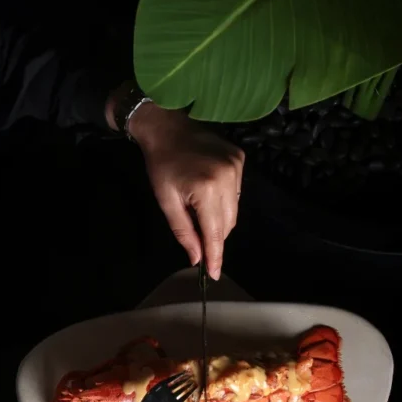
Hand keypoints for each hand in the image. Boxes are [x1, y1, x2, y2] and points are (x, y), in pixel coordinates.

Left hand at [108, 94, 243, 279]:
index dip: (215, 255)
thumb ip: (184, 232)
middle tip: (200, 241)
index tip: (214, 275)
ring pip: (234, 209)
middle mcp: (227, 177)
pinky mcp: (240, 159)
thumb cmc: (161, 165)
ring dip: (220, 218)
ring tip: (200, 209)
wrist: (168, 127)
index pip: (215, 232)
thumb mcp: (166, 201)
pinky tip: (209, 192)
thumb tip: (196, 258)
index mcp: (205, 189)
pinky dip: (224, 200)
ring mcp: (236, 166)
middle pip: (228, 223)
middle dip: (215, 237)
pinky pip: (236, 192)